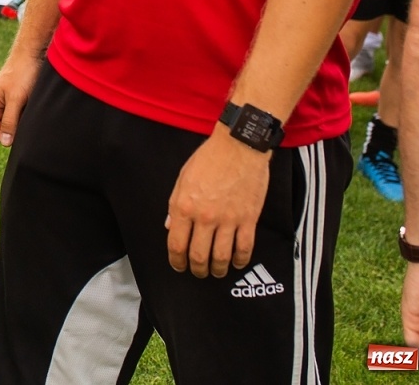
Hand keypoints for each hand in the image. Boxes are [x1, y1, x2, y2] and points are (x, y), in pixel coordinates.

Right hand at [0, 50, 41, 145]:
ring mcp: (5, 104)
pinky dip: (28, 113)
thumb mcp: (15, 99)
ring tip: (30, 104)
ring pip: (15, 124)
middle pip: (5, 132)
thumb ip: (9, 121)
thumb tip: (5, 143)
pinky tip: (33, 102)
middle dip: (17, 127)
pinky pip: (21, 116)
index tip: (21, 120)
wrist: (33, 54)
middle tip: (27, 111)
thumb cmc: (23, 74)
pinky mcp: (16, 101)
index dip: (9, 134)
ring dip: (24, 119)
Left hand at [165, 130, 270, 276]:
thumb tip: (169, 226)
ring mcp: (228, 220)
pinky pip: (244, 248)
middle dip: (197, 270)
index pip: (176, 244)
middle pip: (198, 256)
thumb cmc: (209, 158)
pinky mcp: (248, 219)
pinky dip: (240, 260)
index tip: (179, 266)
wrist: (239, 146)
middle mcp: (204, 217)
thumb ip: (175, 205)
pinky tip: (237, 263)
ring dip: (218, 270)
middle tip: (198, 272)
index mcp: (184, 206)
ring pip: (221, 257)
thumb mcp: (182, 178)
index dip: (176, 260)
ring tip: (216, 271)